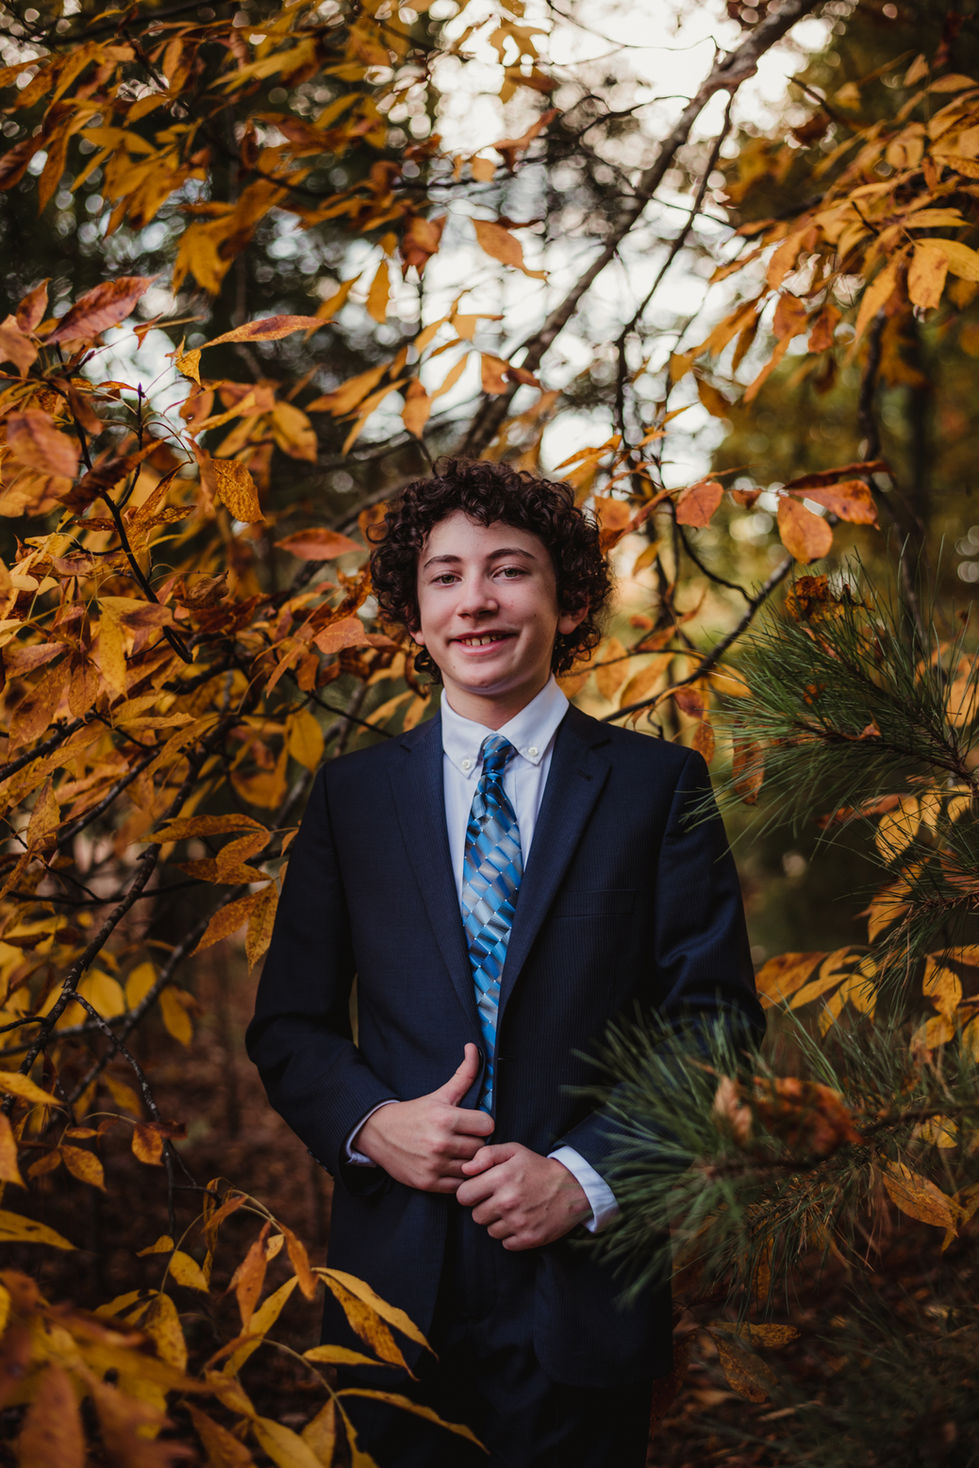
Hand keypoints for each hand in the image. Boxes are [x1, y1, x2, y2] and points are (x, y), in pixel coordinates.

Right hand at [356, 1043, 493, 1192]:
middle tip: (463, 1138)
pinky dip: (458, 1178)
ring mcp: (434, 1165)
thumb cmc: (414, 1112)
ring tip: (457, 1152)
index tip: (473, 1123)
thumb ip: (463, 1074)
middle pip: (480, 1147)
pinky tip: (449, 1166)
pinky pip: (459, 1185)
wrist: (378, 1133)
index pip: (488, 1125)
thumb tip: (473, 1048)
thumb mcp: (439, 1094)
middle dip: (474, 1142)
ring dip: (468, 1161)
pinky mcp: (428, 1183)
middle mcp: (440, 1143)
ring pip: (471, 1167)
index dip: (482, 1123)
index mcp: (445, 1118)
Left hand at [456, 1142, 591, 1249]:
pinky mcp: (529, 1239)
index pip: (463, 1195)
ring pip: (490, 1231)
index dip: (471, 1192)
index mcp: (501, 1178)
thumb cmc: (538, 1168)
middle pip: (475, 1216)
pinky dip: (511, 1235)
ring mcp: (518, 1222)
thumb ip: (486, 1154)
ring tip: (514, 1209)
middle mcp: (508, 1202)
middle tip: (500, 1199)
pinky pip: (506, 1243)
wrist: (573, 1188)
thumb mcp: (514, 1151)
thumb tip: (465, 1170)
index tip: (482, 1190)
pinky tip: (522, 1221)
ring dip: (498, 1222)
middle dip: (485, 1207)